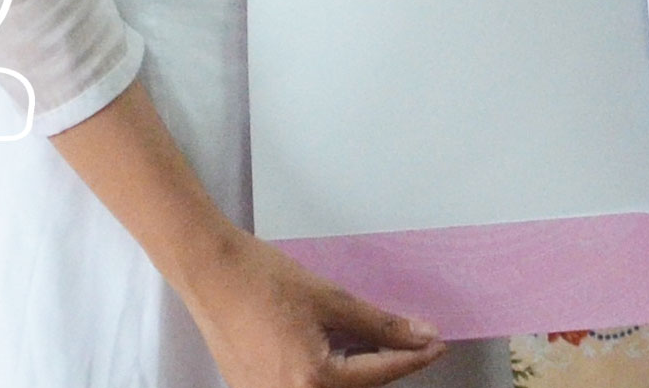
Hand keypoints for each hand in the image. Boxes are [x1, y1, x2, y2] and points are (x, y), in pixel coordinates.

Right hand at [183, 228, 445, 387]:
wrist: (211, 273)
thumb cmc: (265, 280)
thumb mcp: (331, 299)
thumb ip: (379, 324)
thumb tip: (422, 335)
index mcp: (313, 380)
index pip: (379, 374)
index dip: (413, 357)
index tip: (437, 346)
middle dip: (384, 367)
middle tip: (410, 341)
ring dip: (356, 373)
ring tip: (374, 341)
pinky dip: (328, 374)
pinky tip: (338, 350)